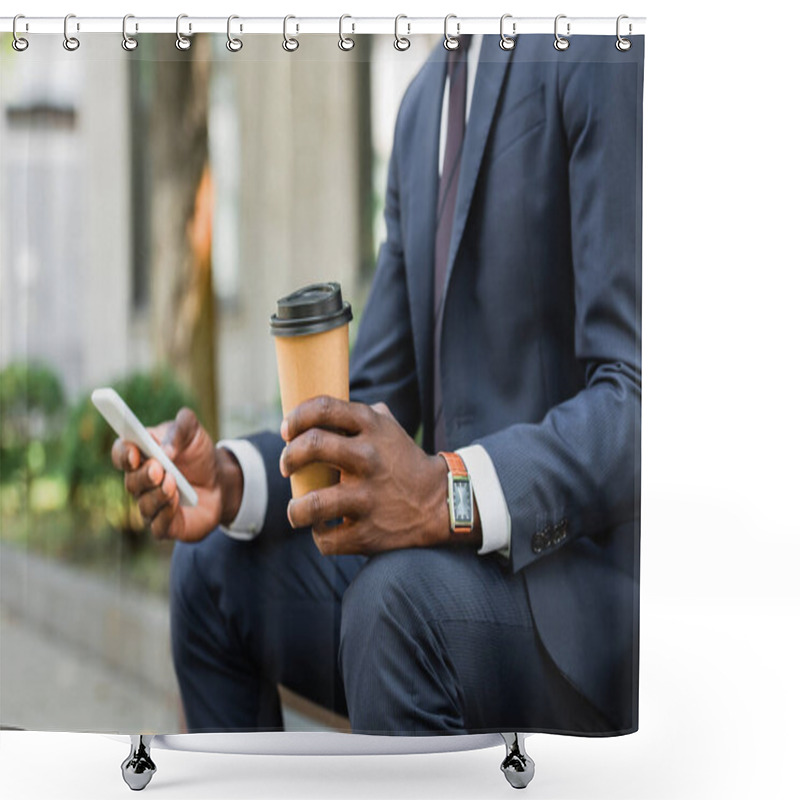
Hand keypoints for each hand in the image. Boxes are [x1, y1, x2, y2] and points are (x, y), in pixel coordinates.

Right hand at [110, 408, 242, 541]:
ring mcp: (151, 504)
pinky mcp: (165, 525)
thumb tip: (166, 449)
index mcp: (142, 454)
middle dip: (144, 475)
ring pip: (144, 504)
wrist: (220, 481)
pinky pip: (158, 526)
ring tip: (173, 483)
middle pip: (131, 481)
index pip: (120, 454)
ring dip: (158, 494)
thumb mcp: (195, 432)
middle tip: (159, 468)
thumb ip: (181, 427)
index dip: (123, 454)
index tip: (134, 452)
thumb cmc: (199, 454)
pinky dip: (166, 514)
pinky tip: (176, 502)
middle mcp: (140, 482)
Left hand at [279, 396, 479, 554]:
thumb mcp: (388, 428)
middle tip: (286, 466)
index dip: (296, 417)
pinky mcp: (368, 533)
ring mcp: (368, 498)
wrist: (439, 503)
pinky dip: (320, 536)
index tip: (286, 430)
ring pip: (311, 505)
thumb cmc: (402, 462)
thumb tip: (318, 407)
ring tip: (298, 510)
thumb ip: (357, 415)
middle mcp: (369, 458)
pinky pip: (326, 539)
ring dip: (296, 509)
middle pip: (311, 446)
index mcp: (373, 428)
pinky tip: (325, 528)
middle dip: (288, 457)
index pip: (323, 408)